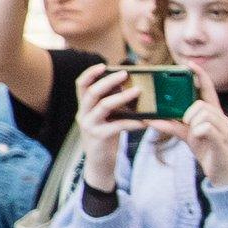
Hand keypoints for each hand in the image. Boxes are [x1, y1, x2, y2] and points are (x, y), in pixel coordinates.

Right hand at [74, 67, 141, 189]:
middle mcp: (83, 114)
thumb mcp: (107, 118)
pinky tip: (146, 120)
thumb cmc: (107, 136)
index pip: (81, 85)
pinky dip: (133, 122)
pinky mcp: (100, 137)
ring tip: (137, 91)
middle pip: (91, 92)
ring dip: (121, 97)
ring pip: (103, 106)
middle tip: (125, 74)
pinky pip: (118, 125)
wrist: (100, 163)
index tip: (104, 65)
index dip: (90, 73)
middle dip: (108, 81)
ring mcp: (90, 126)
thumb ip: (112, 104)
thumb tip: (130, 86)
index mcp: (84, 107)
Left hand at [164, 69, 227, 188]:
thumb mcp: (186, 135)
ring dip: (193, 123)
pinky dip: (198, 131)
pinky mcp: (222, 140)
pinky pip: (206, 128)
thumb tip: (150, 118)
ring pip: (204, 115)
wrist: (221, 172)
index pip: (208, 90)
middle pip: (202, 104)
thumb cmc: (206, 150)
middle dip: (190, 113)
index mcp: (213, 113)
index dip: (200, 76)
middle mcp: (221, 118)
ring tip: (194, 134)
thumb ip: (172, 125)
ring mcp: (223, 129)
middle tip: (187, 124)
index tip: (189, 64)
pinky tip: (197, 137)